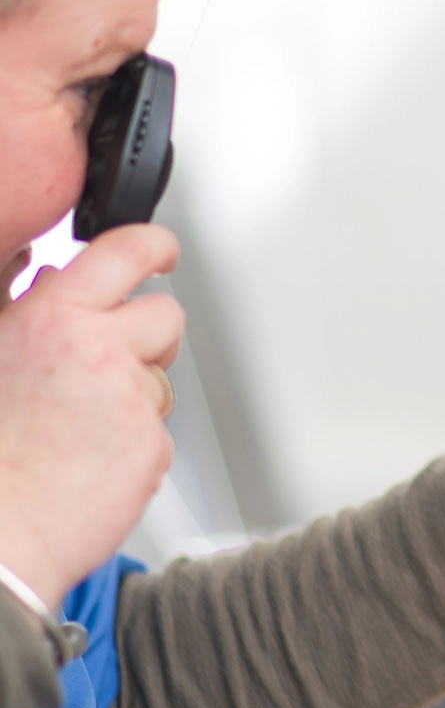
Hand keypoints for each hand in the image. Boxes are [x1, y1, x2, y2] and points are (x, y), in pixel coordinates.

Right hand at [0, 225, 181, 605]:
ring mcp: (133, 400)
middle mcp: (101, 351)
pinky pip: (155, 431)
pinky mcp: (153, 447)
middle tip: (112, 358)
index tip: (162, 252)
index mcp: (54, 318)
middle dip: (147, 333)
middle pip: (165, 316)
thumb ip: (16, 307)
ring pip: (159, 379)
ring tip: (74, 428)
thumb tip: (45, 271)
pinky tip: (85, 462)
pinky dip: (130, 443)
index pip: (126, 253)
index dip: (154, 246)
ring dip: (132, 394)